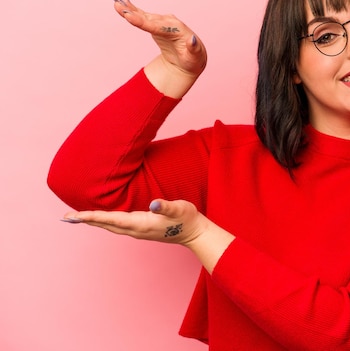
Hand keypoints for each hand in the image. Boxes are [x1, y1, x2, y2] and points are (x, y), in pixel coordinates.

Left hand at [62, 199, 208, 245]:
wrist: (195, 233)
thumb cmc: (187, 219)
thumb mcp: (179, 209)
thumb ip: (165, 206)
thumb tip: (153, 204)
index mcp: (140, 224)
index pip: (111, 219)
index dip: (92, 217)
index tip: (74, 216)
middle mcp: (135, 230)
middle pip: (105, 225)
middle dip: (86, 221)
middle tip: (65, 218)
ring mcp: (138, 231)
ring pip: (110, 226)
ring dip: (93, 222)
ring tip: (77, 218)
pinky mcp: (141, 229)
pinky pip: (117, 226)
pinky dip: (104, 222)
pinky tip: (101, 219)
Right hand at [113, 0, 206, 97]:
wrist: (192, 57)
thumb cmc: (193, 59)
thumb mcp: (195, 57)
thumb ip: (194, 48)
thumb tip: (193, 40)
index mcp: (178, 30)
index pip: (158, 26)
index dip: (144, 22)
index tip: (130, 17)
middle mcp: (170, 22)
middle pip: (149, 19)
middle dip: (134, 14)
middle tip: (118, 7)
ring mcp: (162, 22)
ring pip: (144, 16)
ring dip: (130, 10)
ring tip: (116, 4)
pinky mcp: (156, 24)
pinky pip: (143, 17)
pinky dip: (133, 11)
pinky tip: (122, 3)